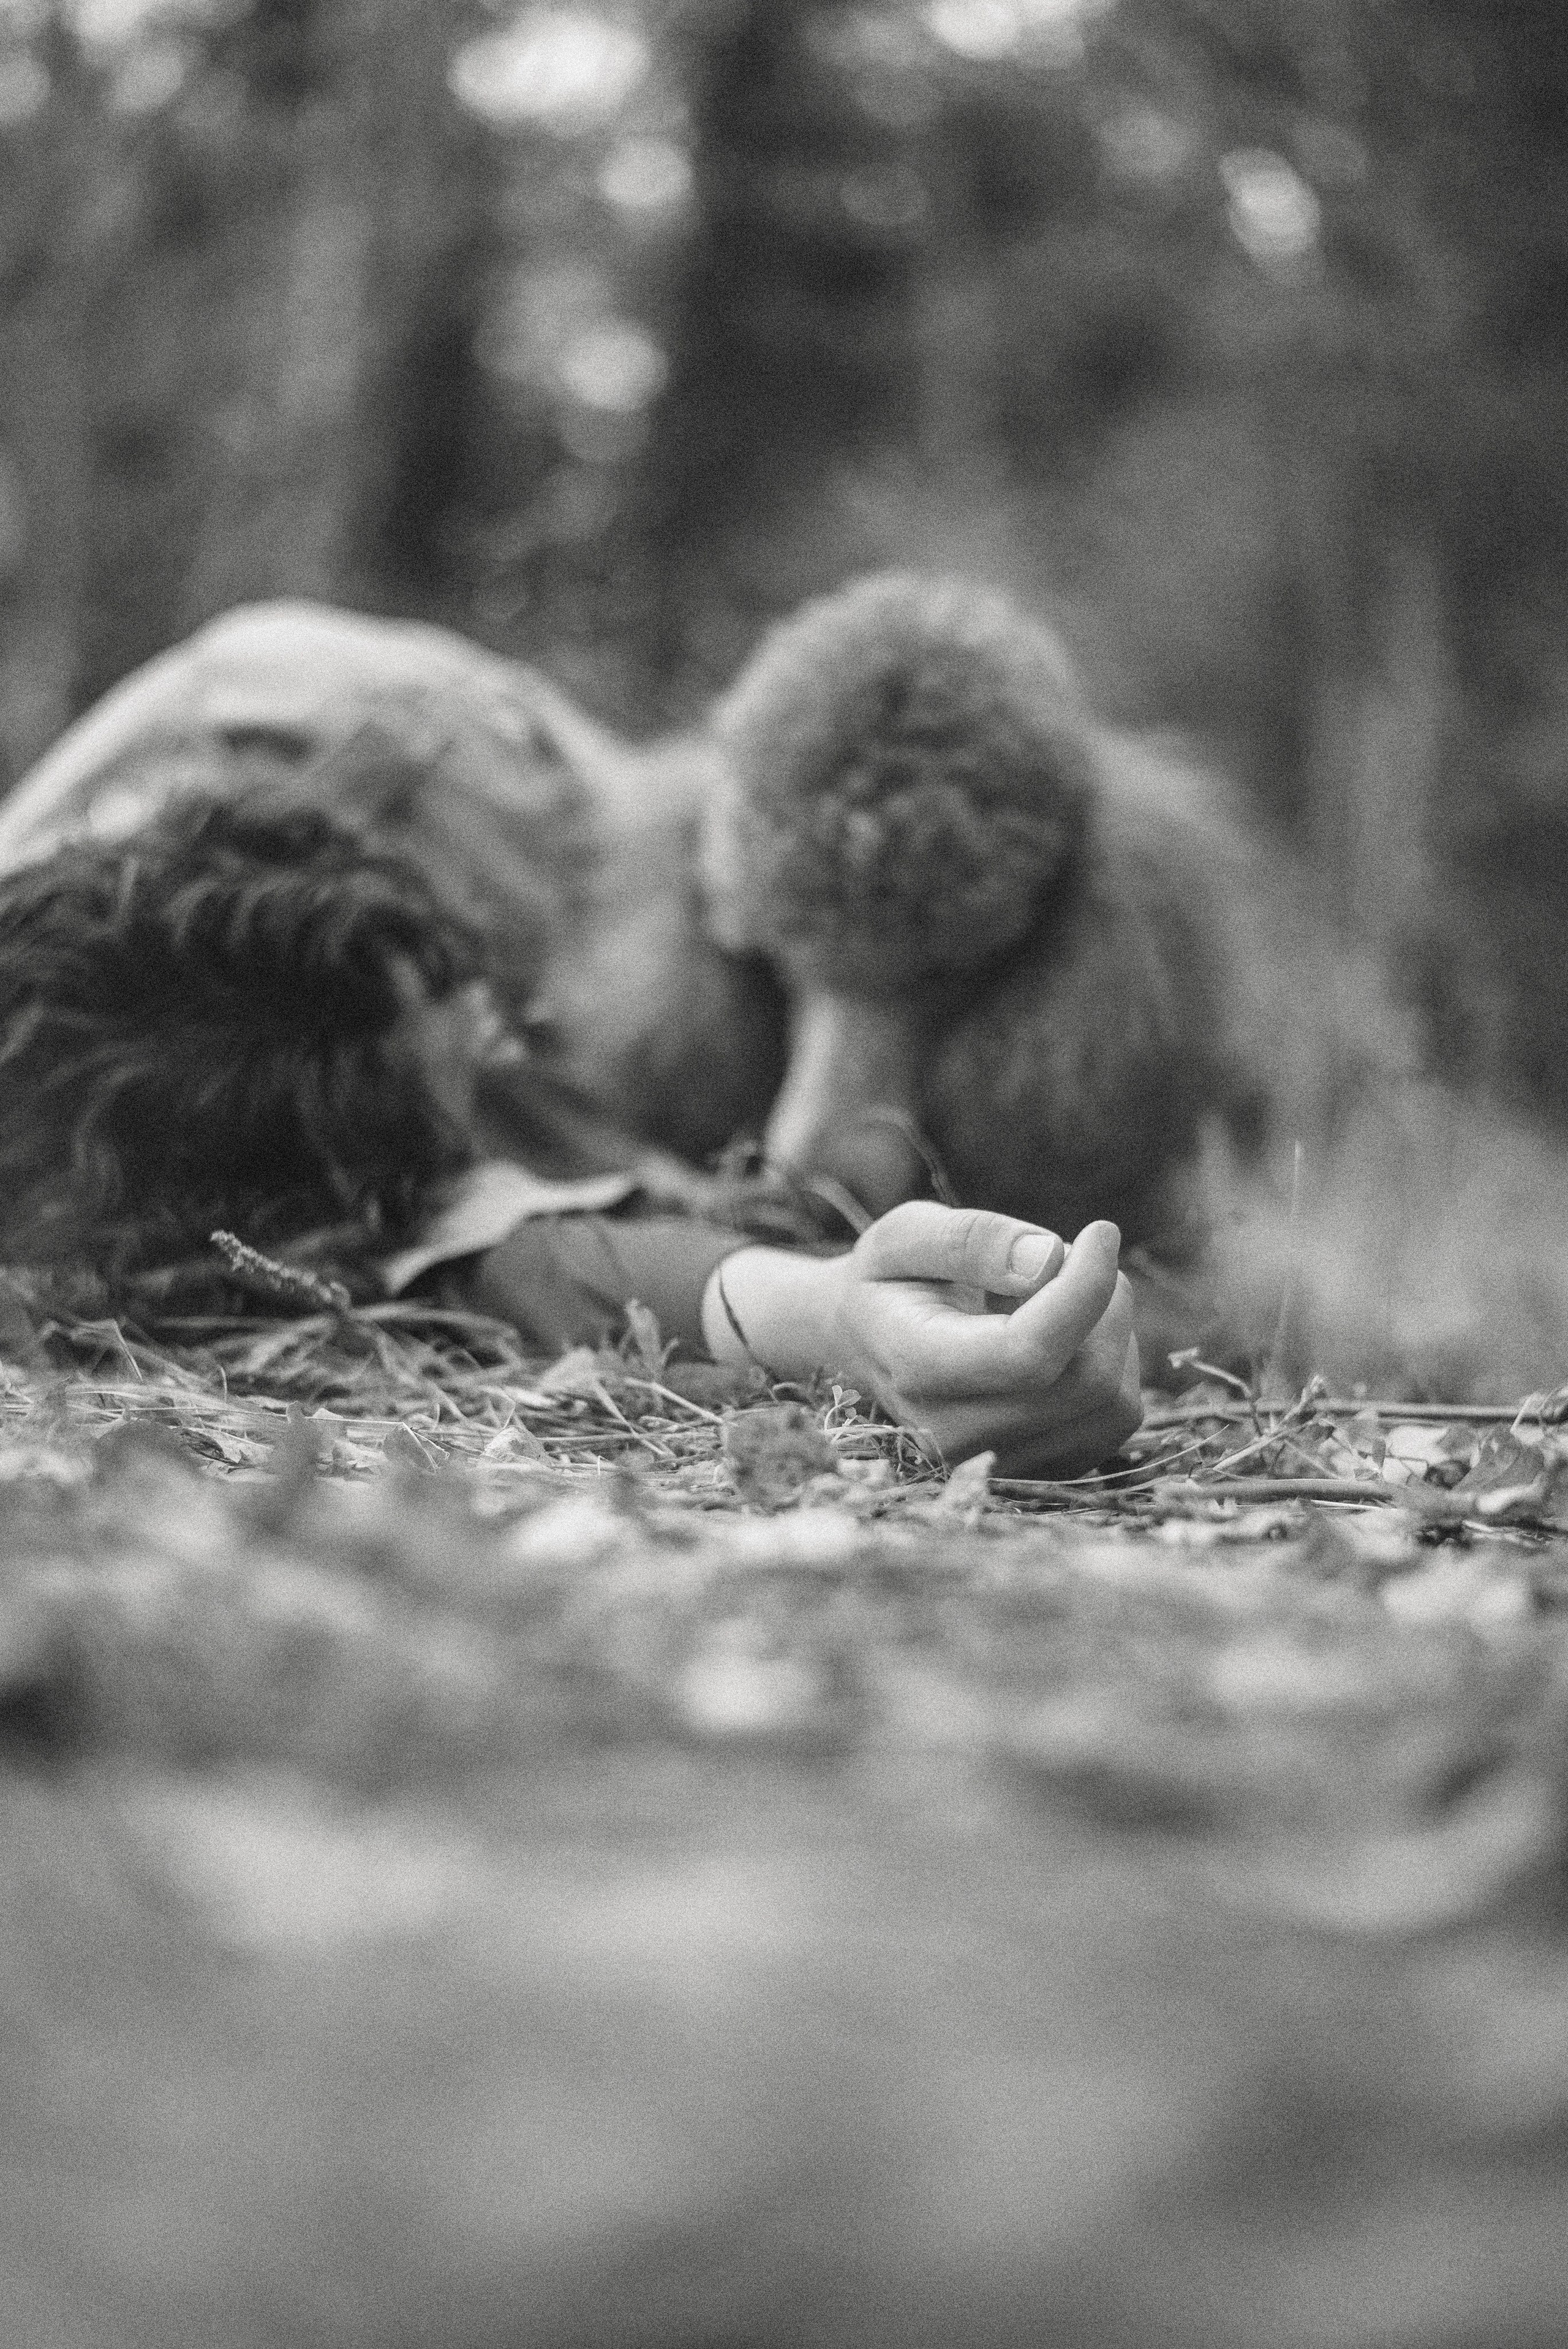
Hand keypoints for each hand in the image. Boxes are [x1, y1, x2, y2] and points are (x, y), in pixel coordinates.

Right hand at [708, 1204, 1141, 1476]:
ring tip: (1057, 1296)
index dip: (1083, 1289)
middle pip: (1084, 1379)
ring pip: (1113, 1402)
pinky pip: (1117, 1417)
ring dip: (1110, 1332)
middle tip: (1068, 1255)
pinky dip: (1113, 1365)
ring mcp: (999, 1463)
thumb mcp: (908, 1234)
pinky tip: (1068, 1337)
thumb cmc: (891, 1280)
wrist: (865, 1345)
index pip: (1028, 1352)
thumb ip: (970, 1240)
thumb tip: (1049, 1259)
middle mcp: (955, 1435)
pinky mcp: (1041, 1469)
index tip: (1101, 1231)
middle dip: (1101, 1301)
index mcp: (916, 1368)